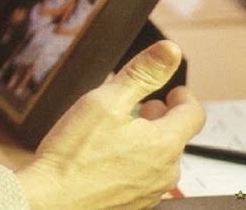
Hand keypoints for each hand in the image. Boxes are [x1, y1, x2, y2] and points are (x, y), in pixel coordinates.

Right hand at [16, 41, 205, 209]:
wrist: (52, 202)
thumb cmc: (74, 156)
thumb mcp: (105, 101)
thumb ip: (141, 74)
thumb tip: (170, 52)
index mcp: (164, 143)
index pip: (193, 114)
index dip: (184, 96)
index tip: (174, 90)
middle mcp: (164, 172)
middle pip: (175, 137)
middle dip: (161, 117)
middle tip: (142, 106)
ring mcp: (149, 193)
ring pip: (158, 159)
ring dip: (146, 141)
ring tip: (119, 130)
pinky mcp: (132, 205)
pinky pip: (141, 178)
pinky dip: (132, 162)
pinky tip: (106, 156)